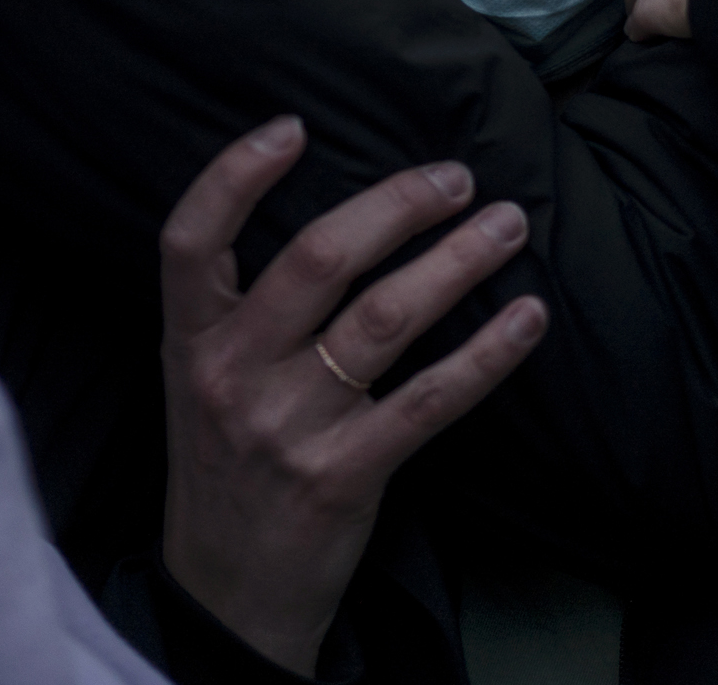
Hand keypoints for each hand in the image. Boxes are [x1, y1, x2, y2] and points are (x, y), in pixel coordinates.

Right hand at [159, 119, 547, 675]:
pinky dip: (487, 352)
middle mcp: (232, 374)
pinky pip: (431, 399)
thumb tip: (345, 217)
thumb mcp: (203, 379)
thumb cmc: (227, 465)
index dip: (236, 175)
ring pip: (385, 318)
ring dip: (456, 262)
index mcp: (191, 341)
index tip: (295, 126)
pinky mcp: (344, 475)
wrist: (228, 592)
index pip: (191, 240)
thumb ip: (244, 309)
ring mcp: (288, 426)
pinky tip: (526, 318)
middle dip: (398, 205)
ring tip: (505, 225)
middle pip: (318, 260)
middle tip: (456, 178)